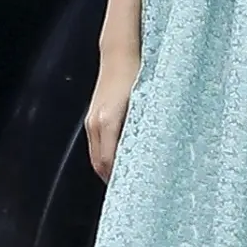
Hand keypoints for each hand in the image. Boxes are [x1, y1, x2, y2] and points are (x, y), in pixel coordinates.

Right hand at [86, 31, 140, 182]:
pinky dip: (105, 156)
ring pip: (96, 155)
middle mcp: (96, 123)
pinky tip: (120, 160)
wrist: (119, 53)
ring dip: (108, 169)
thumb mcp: (146, 102)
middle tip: (131, 193)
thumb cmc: (138, 74)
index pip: (108, 161)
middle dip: (112, 179)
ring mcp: (92, 120)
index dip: (118, 178)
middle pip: (99, 163)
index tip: (132, 190)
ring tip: (126, 180)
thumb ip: (146, 126)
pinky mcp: (93, 117)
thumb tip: (154, 150)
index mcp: (108, 122)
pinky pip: (96, 145)